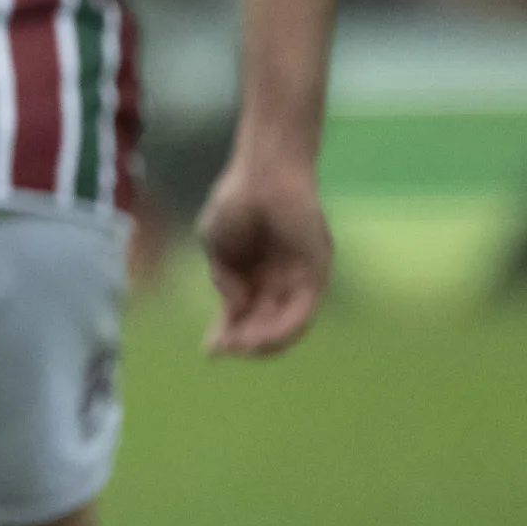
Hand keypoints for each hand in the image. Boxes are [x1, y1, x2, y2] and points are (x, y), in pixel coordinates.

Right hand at [195, 152, 330, 354]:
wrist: (262, 172)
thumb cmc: (236, 201)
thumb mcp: (216, 247)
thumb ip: (225, 280)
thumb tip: (236, 306)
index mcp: (253, 277)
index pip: (243, 316)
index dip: (227, 335)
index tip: (210, 353)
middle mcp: (278, 282)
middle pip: (266, 325)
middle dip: (245, 342)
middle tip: (225, 349)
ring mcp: (298, 278)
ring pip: (287, 325)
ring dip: (265, 341)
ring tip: (242, 346)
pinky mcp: (316, 272)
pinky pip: (304, 310)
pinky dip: (284, 327)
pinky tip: (261, 334)